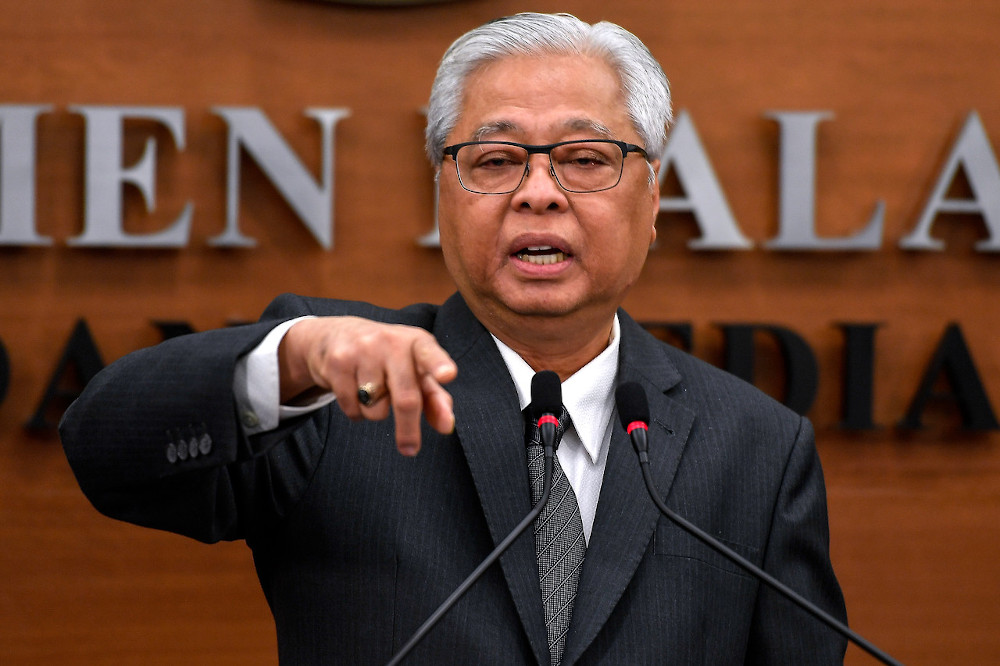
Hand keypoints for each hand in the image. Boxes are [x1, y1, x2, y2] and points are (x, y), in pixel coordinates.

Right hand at [278, 317, 457, 455]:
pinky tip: (354, 392)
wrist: (336, 336)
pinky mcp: (338, 362)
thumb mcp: (415, 370)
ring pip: (375, 409)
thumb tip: (446, 425)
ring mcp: (362, 350)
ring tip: (372, 391)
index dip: (439, 365)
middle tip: (410, 449)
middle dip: (408, 429)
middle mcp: (391, 342)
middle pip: (405, 397)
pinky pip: (352, 408)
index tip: (448, 375)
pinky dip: (356, 411)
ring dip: (376, 412)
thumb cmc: (388, 358)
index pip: (430, 354)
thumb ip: (435, 397)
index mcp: (416, 342)